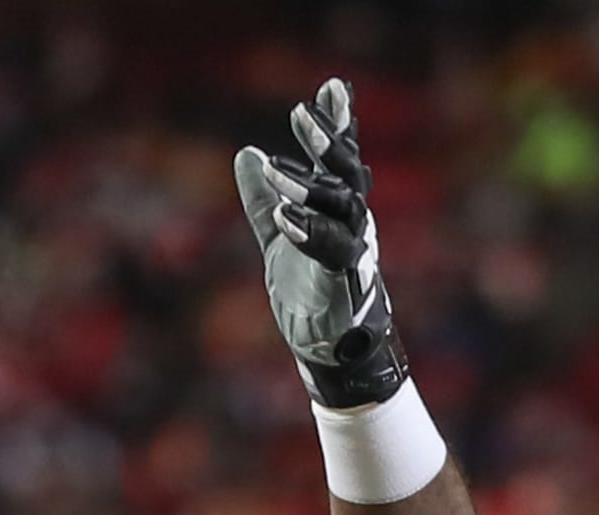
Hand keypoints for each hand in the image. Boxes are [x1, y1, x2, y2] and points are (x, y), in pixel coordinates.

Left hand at [233, 78, 407, 407]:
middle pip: (345, 175)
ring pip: (340, 209)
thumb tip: (245, 153)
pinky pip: (330, 251)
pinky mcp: (341, 281)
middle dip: (327, 143)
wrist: (327, 342)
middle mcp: (353, 223)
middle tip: (301, 113)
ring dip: (308, 188)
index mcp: (340, 208)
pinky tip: (284, 217)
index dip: (338, 124)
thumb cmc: (307, 286)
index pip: (339, 160)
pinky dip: (308, 232)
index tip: (331, 88)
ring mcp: (352, 250)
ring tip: (275, 171)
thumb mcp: (278, 234)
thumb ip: (263, 197)